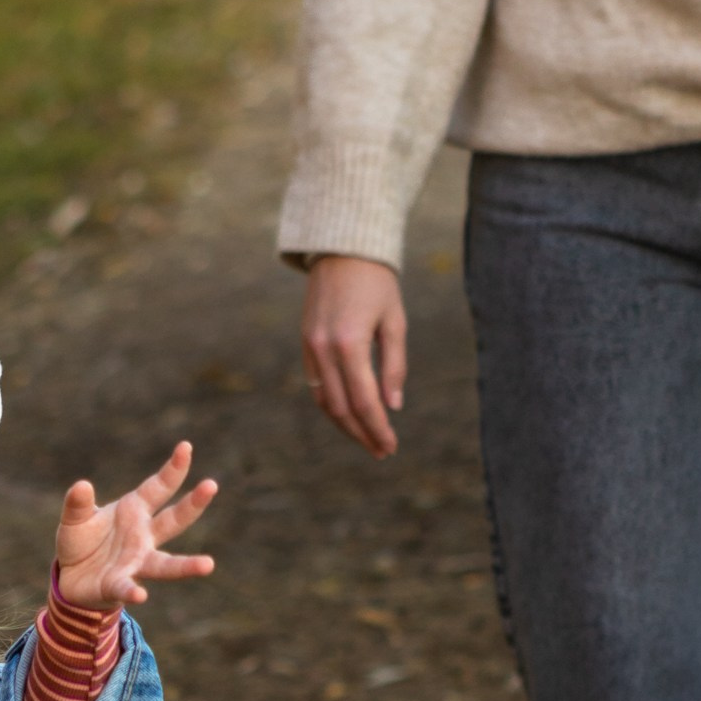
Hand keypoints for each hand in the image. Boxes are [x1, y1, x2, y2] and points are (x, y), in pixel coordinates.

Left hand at [54, 441, 217, 609]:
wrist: (72, 577)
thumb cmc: (82, 542)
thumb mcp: (75, 518)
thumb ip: (78, 504)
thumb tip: (82, 486)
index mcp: (135, 511)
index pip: (159, 487)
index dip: (173, 469)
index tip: (186, 447)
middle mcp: (143, 536)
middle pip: (174, 520)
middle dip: (192, 504)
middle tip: (211, 485)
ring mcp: (135, 562)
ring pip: (165, 563)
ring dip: (186, 565)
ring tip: (208, 564)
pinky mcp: (119, 584)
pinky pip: (127, 587)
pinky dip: (133, 592)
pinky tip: (140, 596)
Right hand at [301, 253, 406, 457]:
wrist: (342, 249)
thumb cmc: (377, 283)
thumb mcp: (395, 322)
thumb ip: (394, 366)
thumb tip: (392, 407)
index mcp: (350, 343)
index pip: (364, 401)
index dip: (378, 428)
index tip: (391, 446)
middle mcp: (324, 349)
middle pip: (342, 408)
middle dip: (362, 434)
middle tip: (382, 450)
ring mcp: (309, 346)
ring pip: (325, 401)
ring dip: (346, 425)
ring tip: (367, 438)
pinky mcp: (304, 343)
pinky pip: (316, 384)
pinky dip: (332, 404)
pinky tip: (350, 414)